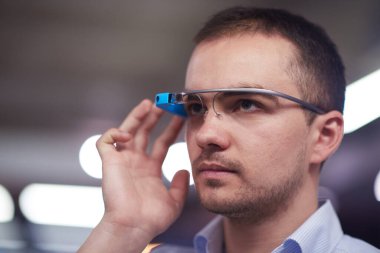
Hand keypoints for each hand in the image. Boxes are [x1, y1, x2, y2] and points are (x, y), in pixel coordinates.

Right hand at [78, 99, 188, 252]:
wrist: (134, 226)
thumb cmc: (151, 218)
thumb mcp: (174, 201)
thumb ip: (181, 185)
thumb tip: (184, 170)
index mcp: (150, 169)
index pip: (162, 143)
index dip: (171, 129)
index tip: (182, 118)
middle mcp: (136, 162)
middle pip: (145, 133)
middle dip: (154, 118)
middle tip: (166, 105)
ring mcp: (122, 160)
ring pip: (126, 131)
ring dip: (136, 116)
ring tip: (149, 104)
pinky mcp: (109, 161)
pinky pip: (106, 141)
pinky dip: (115, 133)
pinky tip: (128, 135)